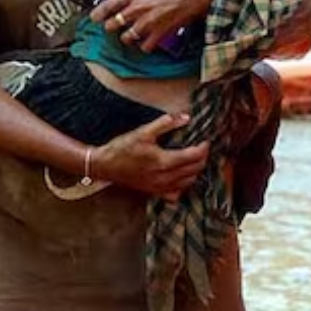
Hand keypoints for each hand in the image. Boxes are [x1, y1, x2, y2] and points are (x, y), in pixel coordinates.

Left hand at [90, 0, 218, 51]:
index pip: (109, 5)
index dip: (98, 13)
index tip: (94, 18)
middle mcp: (139, 7)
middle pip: (114, 24)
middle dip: (112, 25)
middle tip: (114, 25)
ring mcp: (150, 21)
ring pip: (127, 37)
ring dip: (127, 37)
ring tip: (129, 35)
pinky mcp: (162, 32)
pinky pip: (145, 46)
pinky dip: (144, 46)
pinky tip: (146, 42)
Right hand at [92, 112, 209, 197]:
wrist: (105, 166)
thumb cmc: (122, 148)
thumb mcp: (143, 131)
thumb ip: (165, 124)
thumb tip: (185, 117)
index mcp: (163, 161)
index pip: (193, 156)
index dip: (203, 148)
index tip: (205, 141)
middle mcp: (164, 178)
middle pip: (194, 170)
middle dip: (202, 159)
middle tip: (202, 149)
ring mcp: (160, 187)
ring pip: (188, 182)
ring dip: (196, 171)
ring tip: (195, 160)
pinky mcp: (155, 192)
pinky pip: (176, 193)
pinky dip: (183, 185)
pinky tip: (181, 176)